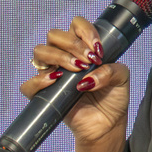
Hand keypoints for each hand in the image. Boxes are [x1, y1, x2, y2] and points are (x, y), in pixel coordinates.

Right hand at [22, 16, 130, 146]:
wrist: (107, 126)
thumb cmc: (113, 99)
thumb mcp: (122, 78)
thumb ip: (112, 70)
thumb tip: (88, 77)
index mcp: (82, 48)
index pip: (75, 25)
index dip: (85, 31)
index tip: (98, 49)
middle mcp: (64, 57)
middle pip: (54, 35)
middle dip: (73, 44)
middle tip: (89, 61)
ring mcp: (52, 74)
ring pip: (40, 52)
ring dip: (59, 57)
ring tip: (77, 70)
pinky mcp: (45, 94)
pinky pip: (29, 84)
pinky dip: (39, 80)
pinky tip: (56, 80)